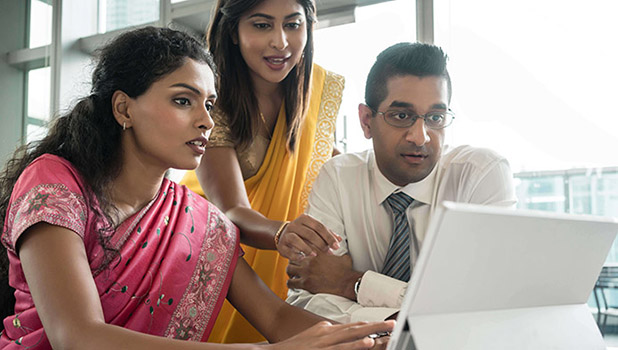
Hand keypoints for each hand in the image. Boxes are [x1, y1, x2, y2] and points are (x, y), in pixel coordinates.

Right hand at [269, 321, 394, 349]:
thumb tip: (335, 327)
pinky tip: (366, 344)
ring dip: (370, 334)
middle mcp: (327, 334)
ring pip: (352, 338)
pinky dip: (355, 346)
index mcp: (327, 329)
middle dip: (376, 326)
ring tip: (386, 332)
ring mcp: (325, 344)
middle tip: (393, 324)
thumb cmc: (293, 346)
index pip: (353, 325)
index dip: (370, 324)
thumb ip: (326, 331)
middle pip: (356, 328)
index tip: (384, 324)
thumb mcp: (312, 334)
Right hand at [277, 214, 340, 259]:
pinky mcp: (281, 245)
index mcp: (304, 218)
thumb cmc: (303, 233)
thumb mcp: (314, 230)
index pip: (319, 226)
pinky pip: (288, 250)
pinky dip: (296, 255)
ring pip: (296, 240)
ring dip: (307, 248)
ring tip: (316, 255)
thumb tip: (339, 239)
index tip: (336, 246)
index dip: (328, 236)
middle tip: (329, 252)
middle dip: (321, 244)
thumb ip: (326, 233)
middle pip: (309, 233)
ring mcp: (286, 234)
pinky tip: (303, 258)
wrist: (282, 235)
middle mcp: (294, 224)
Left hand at [287, 252, 361, 299]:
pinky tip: (294, 284)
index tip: (300, 253)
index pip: (303, 246)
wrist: (347, 283)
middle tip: (296, 265)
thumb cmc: (346, 270)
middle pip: (293, 257)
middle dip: (294, 261)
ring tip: (294, 274)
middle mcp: (310, 260)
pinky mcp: (306, 283)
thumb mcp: (342, 256)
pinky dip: (291, 283)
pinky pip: (291, 282)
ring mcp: (307, 272)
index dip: (300, 250)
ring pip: (289, 269)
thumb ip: (338, 252)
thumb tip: (340, 249)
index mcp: (318, 252)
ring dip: (291, 271)